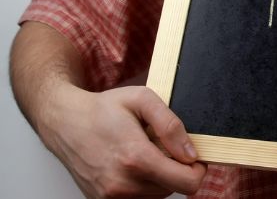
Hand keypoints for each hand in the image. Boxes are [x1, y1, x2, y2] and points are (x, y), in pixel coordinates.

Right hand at [40, 84, 205, 197]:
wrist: (64, 122)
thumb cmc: (102, 109)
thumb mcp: (142, 100)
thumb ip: (171, 126)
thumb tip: (191, 153)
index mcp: (136, 158)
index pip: (187, 183)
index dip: (198, 170)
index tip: (192, 155)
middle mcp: (123, 184)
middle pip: (174, 189)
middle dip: (176, 169)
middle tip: (161, 147)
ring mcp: (111, 196)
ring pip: (158, 195)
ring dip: (160, 177)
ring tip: (143, 153)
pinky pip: (140, 198)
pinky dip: (144, 184)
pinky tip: (132, 164)